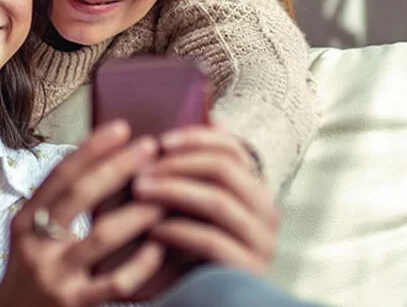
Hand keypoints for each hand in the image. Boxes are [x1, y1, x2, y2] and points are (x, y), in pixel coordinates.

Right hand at [0, 121, 168, 306]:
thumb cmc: (34, 271)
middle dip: (118, 167)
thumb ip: (61, 204)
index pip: (60, 175)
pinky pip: (116, 281)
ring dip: (138, 212)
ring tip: (165, 196)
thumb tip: (105, 159)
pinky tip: (160, 247)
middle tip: (150, 148)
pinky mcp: (75, 304)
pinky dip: (141, 263)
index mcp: (25, 222)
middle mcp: (36, 246)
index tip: (122, 128)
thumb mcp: (34, 234)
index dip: (91, 149)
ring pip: (102, 237)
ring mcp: (56, 276)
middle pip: (80, 196)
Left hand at [136, 125, 279, 274]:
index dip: (197, 138)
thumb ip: (191, 172)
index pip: (234, 150)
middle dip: (179, 165)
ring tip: (140, 191)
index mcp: (254, 191)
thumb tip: (202, 118)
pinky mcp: (247, 271)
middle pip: (226, 170)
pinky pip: (211, 241)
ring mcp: (261, 243)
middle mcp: (266, 213)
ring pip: (218, 202)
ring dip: (173, 191)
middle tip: (142, 169)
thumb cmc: (190, 251)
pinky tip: (152, 230)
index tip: (161, 139)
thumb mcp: (190, 208)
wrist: (203, 302)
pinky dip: (178, 231)